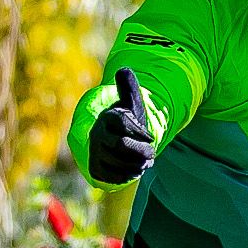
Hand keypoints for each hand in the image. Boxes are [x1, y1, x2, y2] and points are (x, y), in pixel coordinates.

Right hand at [89, 68, 156, 184]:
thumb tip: (124, 70)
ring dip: (137, 165)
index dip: (141, 133)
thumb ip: (130, 88)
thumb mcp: (131, 103)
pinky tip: (135, 170)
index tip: (151, 137)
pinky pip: (113, 176)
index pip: (124, 124)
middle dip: (141, 151)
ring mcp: (95, 152)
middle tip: (152, 154)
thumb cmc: (127, 121)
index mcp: (108, 117)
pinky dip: (128, 176)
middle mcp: (97, 134)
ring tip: (145, 163)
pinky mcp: (96, 169)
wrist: (113, 139)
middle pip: (122, 145)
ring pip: (119, 163)